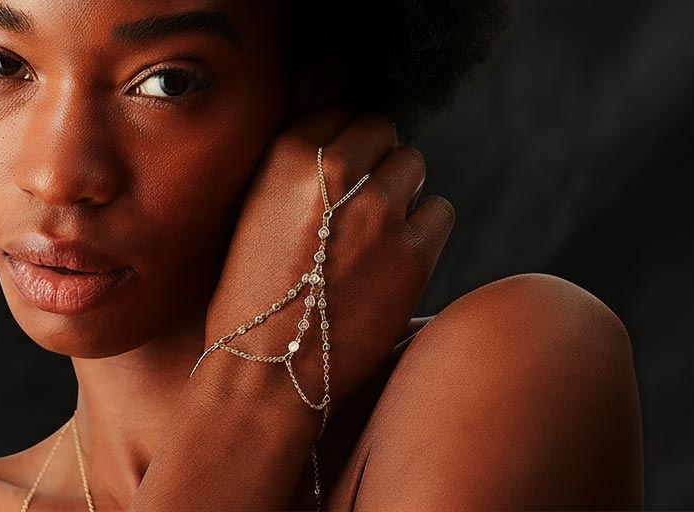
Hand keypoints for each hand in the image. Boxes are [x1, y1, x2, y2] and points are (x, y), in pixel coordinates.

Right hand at [200, 108, 455, 409]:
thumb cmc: (253, 294)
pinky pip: (441, 211)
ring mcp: (378, 210)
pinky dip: (425, 229)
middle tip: (361, 201)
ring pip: (415, 165)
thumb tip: (345, 131)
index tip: (340, 174)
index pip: (342, 111)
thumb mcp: (253, 209)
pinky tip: (396, 257)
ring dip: (404, 190)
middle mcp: (333, 172)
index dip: (345, 142)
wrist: (267, 370)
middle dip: (377, 160)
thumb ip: (296, 166)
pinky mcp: (412, 251)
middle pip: (383, 130)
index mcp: (285, 156)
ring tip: (376, 232)